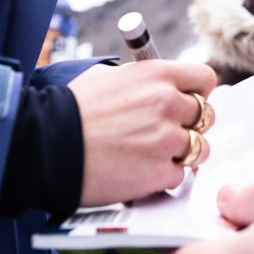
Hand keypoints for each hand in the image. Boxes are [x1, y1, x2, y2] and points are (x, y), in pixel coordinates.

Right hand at [69, 60, 216, 205]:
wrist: (47, 144)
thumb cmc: (71, 109)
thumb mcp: (107, 77)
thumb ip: (142, 81)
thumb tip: (156, 86)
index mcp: (157, 75)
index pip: (205, 79)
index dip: (200, 93)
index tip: (190, 102)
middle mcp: (167, 103)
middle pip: (206, 116)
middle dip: (190, 125)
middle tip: (169, 133)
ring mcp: (166, 139)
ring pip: (199, 149)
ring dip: (182, 154)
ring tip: (156, 156)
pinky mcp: (159, 172)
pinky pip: (180, 176)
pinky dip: (164, 177)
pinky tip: (142, 172)